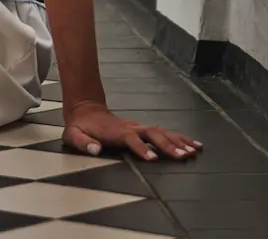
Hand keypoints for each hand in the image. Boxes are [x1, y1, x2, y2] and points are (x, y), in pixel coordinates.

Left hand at [63, 102, 202, 161]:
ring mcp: (138, 127)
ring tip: (195, 150)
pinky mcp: (142, 129)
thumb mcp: (73, 134)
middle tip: (184, 156)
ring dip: (178, 141)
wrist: (86, 108)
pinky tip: (191, 144)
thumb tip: (95, 149)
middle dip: (169, 145)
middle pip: (153, 134)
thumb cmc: (80, 125)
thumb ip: (83, 143)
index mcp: (116, 132)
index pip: (131, 139)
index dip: (141, 148)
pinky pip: (163, 133)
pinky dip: (179, 138)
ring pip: (162, 132)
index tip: (153, 158)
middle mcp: (131, 128)